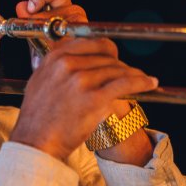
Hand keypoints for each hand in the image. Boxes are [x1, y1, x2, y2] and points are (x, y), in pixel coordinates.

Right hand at [11, 0, 157, 160]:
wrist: (35, 142)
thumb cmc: (37, 117)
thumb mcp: (40, 81)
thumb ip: (58, 66)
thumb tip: (78, 59)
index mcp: (55, 57)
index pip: (90, 43)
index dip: (107, 49)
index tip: (115, 56)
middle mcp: (67, 64)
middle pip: (106, 57)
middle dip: (121, 65)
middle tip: (131, 73)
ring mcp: (81, 81)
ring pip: (117, 71)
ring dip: (134, 74)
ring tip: (144, 80)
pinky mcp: (94, 99)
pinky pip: (125, 85)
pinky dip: (141, 82)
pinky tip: (150, 83)